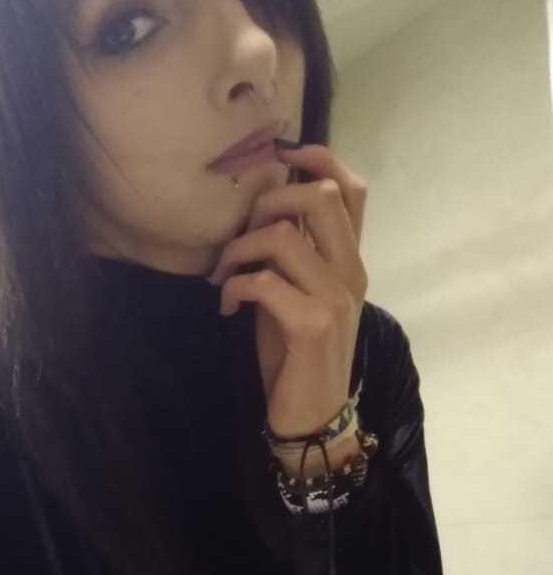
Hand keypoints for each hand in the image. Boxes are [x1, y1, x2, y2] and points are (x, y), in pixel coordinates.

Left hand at [207, 143, 368, 440]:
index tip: (280, 156)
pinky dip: (235, 285)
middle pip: (318, 195)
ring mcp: (335, 297)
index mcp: (350, 261)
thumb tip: (259, 215)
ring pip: (282, 235)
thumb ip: (291, 256)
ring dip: (237, 250)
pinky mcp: (312, 324)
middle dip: (265, 202)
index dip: (318, 158)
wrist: (313, 419)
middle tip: (237, 236)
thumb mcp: (295, 296)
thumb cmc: (297, 358)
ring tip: (222, 276)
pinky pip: (264, 280)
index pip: (351, 189)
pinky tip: (227, 305)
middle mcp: (351, 272)